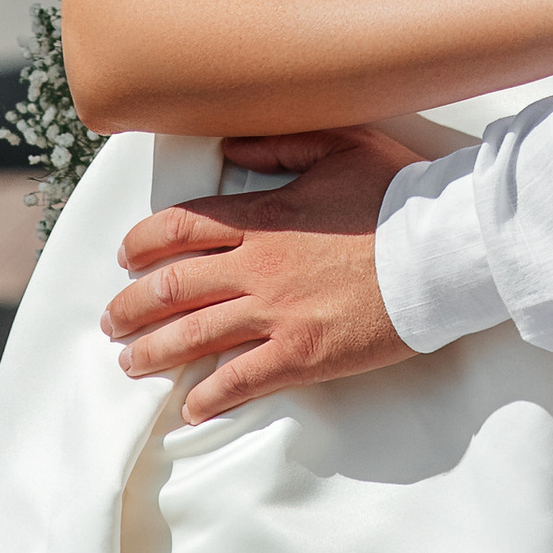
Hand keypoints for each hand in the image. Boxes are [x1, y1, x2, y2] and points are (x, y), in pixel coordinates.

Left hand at [101, 125, 420, 420]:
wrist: (440, 249)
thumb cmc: (397, 193)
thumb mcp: (340, 146)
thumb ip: (280, 147)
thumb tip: (230, 150)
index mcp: (265, 217)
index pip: (183, 227)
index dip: (144, 242)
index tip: (125, 255)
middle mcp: (259, 267)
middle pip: (174, 287)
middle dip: (132, 305)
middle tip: (113, 319)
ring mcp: (277, 315)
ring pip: (194, 337)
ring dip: (154, 352)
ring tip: (131, 363)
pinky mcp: (301, 356)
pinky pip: (240, 381)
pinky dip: (208, 396)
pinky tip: (191, 406)